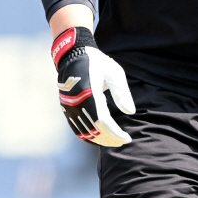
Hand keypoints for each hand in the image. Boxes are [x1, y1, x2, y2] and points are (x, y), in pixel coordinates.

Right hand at [51, 27, 134, 146]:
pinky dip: (88, 136)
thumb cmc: (98, 63)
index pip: (103, 121)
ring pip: (84, 132)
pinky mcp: (66, 108)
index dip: (115, 133)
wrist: (74, 55)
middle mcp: (76, 102)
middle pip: (93, 130)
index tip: (127, 138)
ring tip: (115, 141)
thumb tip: (131, 112)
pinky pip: (76, 128)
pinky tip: (100, 138)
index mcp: (88, 93)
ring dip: (100, 139)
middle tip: (124, 142)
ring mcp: (69, 107)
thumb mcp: (114, 73)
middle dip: (110, 139)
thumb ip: (122, 93)